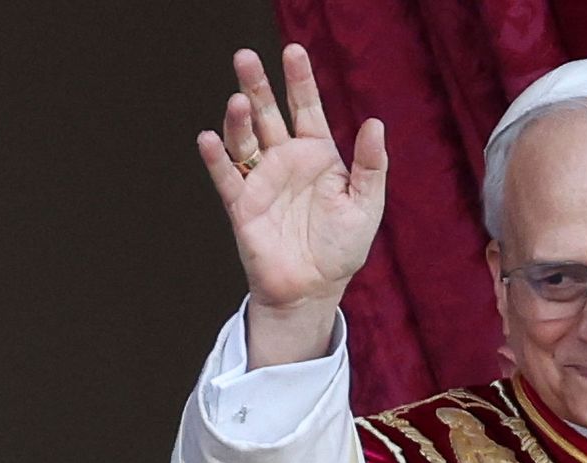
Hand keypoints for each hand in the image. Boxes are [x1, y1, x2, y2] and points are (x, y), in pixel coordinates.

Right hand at [197, 45, 386, 365]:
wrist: (314, 289)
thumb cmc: (341, 248)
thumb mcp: (367, 205)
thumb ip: (372, 165)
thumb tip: (375, 122)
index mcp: (317, 155)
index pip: (306, 108)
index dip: (299, 80)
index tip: (294, 50)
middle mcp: (285, 160)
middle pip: (267, 114)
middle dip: (257, 86)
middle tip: (245, 57)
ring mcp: (261, 180)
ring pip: (244, 138)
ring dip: (238, 119)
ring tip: (238, 100)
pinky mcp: (242, 205)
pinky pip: (226, 177)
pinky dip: (217, 158)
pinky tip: (210, 138)